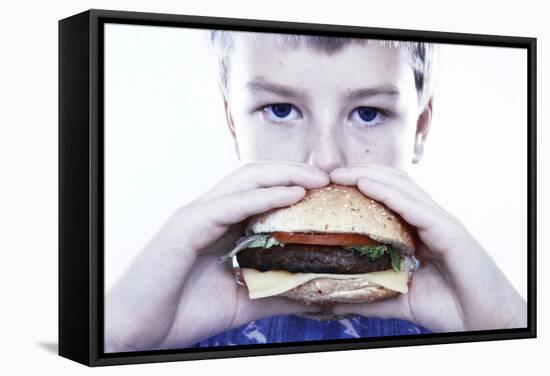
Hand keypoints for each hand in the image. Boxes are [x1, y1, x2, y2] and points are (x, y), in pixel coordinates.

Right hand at [105, 161, 329, 351]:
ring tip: (317, 179)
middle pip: (256, 177)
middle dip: (294, 172)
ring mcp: (197, 216)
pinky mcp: (185, 226)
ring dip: (284, 175)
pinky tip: (291, 195)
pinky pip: (229, 205)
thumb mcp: (244, 302)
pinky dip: (262, 197)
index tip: (329, 191)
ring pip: (244, 181)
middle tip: (329, 177)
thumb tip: (315, 291)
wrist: (138, 332)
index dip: (295, 185)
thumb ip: (276, 292)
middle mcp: (210, 213)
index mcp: (221, 226)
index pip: (262, 192)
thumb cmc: (183, 313)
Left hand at [329, 164, 526, 331]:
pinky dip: (389, 193)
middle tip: (328, 174)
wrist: (485, 325)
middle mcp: (429, 220)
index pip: (387, 197)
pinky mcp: (449, 232)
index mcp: (419, 230)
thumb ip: (371, 294)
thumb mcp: (401, 298)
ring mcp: (440, 223)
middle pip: (392, 184)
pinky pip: (415, 207)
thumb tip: (335, 300)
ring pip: (402, 188)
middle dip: (360, 174)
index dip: (360, 186)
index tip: (329, 186)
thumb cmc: (450, 309)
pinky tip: (366, 184)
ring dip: (368, 176)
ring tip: (340, 173)